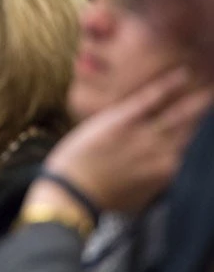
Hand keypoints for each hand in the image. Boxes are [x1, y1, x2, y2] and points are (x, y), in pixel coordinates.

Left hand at [41, 68, 212, 211]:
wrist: (72, 192)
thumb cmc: (104, 197)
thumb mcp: (143, 196)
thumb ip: (163, 182)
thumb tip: (176, 174)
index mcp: (170, 172)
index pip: (201, 151)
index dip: (209, 139)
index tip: (212, 131)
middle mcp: (164, 153)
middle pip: (197, 130)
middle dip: (209, 116)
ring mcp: (144, 135)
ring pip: (182, 113)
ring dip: (200, 100)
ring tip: (213, 87)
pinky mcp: (123, 120)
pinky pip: (152, 98)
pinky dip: (169, 85)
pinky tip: (183, 74)